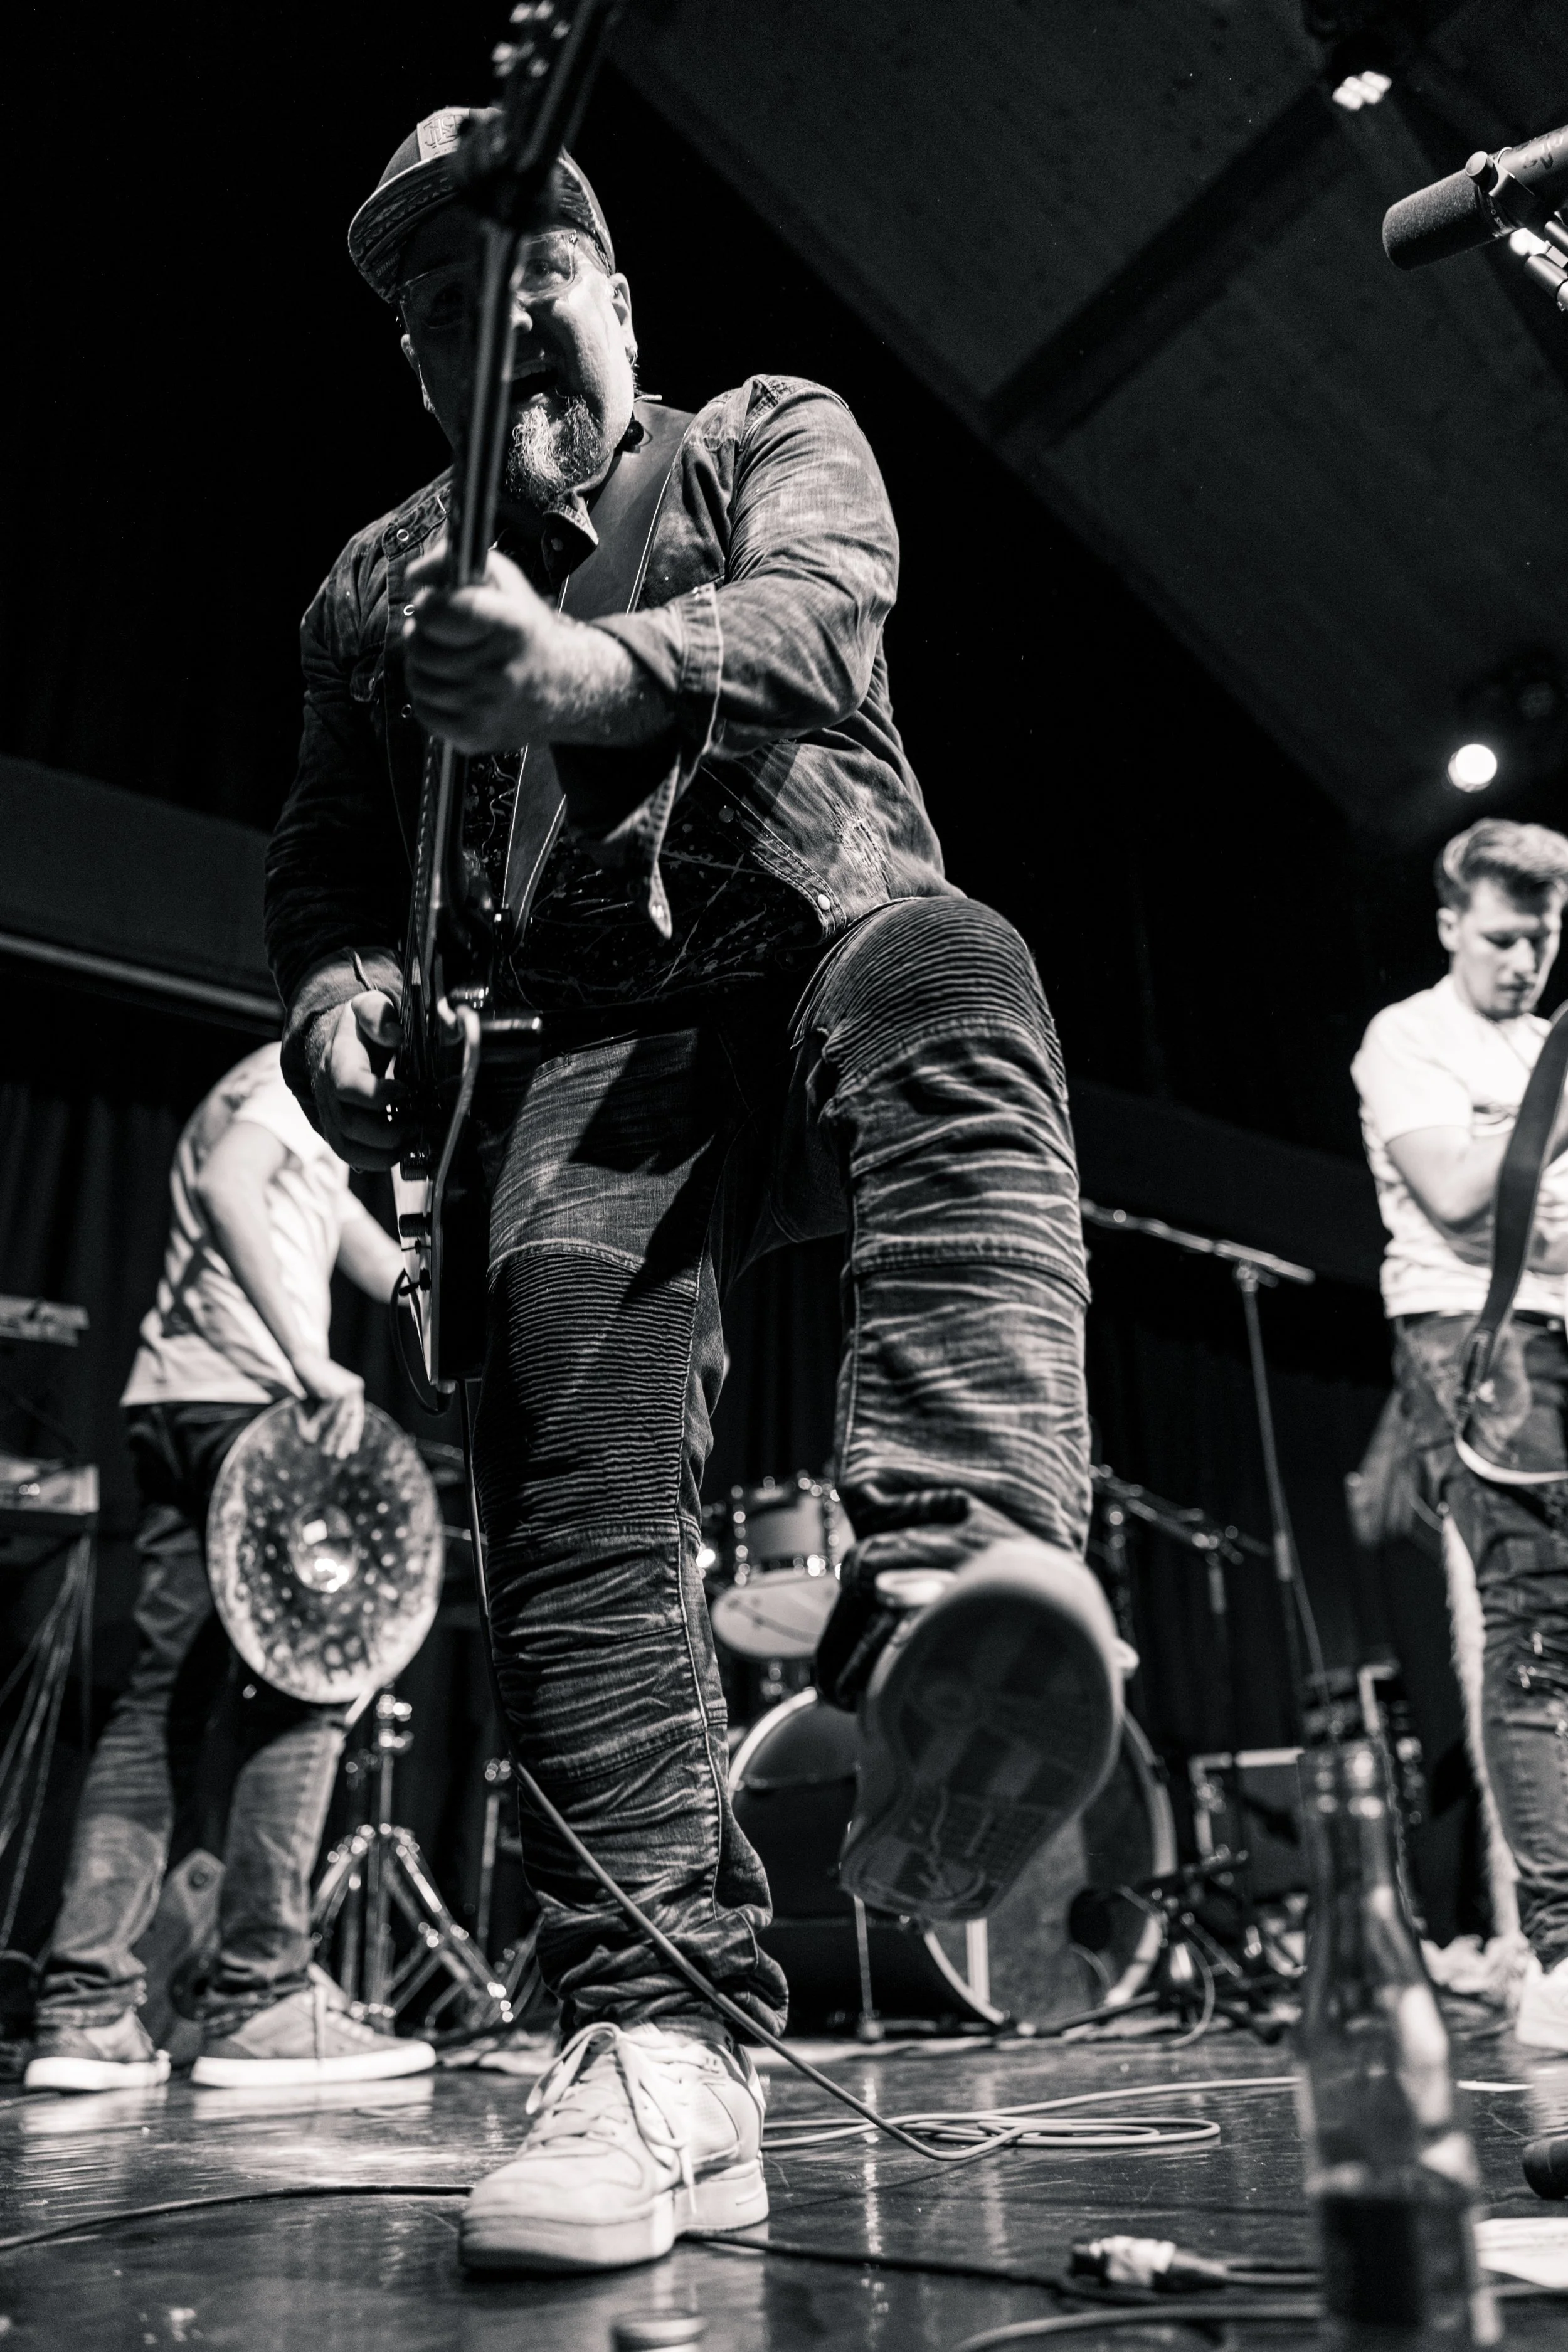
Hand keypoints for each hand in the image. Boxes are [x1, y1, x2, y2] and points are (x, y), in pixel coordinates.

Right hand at [293, 1356, 366, 1459]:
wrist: (297, 1359)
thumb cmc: (304, 1381)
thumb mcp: (313, 1405)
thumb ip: (316, 1422)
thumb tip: (311, 1443)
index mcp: (354, 1389)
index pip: (357, 1416)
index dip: (353, 1434)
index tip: (352, 1450)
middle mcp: (354, 1388)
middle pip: (351, 1421)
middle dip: (344, 1440)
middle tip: (339, 1457)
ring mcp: (347, 1390)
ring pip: (339, 1422)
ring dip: (330, 1438)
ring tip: (324, 1452)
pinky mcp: (335, 1394)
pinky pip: (327, 1418)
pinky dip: (317, 1429)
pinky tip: (309, 1437)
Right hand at [309, 992, 405, 1171]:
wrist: (338, 1043)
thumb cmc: (361, 1028)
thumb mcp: (369, 1007)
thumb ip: (379, 1014)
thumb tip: (393, 1033)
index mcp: (338, 1059)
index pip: (348, 1085)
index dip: (379, 1095)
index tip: (407, 1090)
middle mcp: (328, 1091)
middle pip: (351, 1124)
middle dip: (390, 1131)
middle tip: (419, 1123)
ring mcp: (330, 1114)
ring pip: (348, 1147)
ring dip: (385, 1152)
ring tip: (413, 1140)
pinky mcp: (338, 1131)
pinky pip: (350, 1156)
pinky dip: (378, 1161)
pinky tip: (402, 1150)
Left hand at [404, 544, 565, 752]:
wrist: (565, 687)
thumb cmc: (527, 630)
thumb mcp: (505, 582)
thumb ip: (456, 565)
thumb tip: (414, 577)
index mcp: (511, 627)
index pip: (440, 612)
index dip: (427, 604)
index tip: (432, 602)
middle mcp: (500, 671)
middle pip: (420, 647)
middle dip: (422, 633)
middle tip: (439, 631)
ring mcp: (486, 708)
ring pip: (417, 680)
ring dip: (423, 665)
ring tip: (444, 657)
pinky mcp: (475, 735)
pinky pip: (424, 710)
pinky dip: (429, 696)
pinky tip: (450, 684)